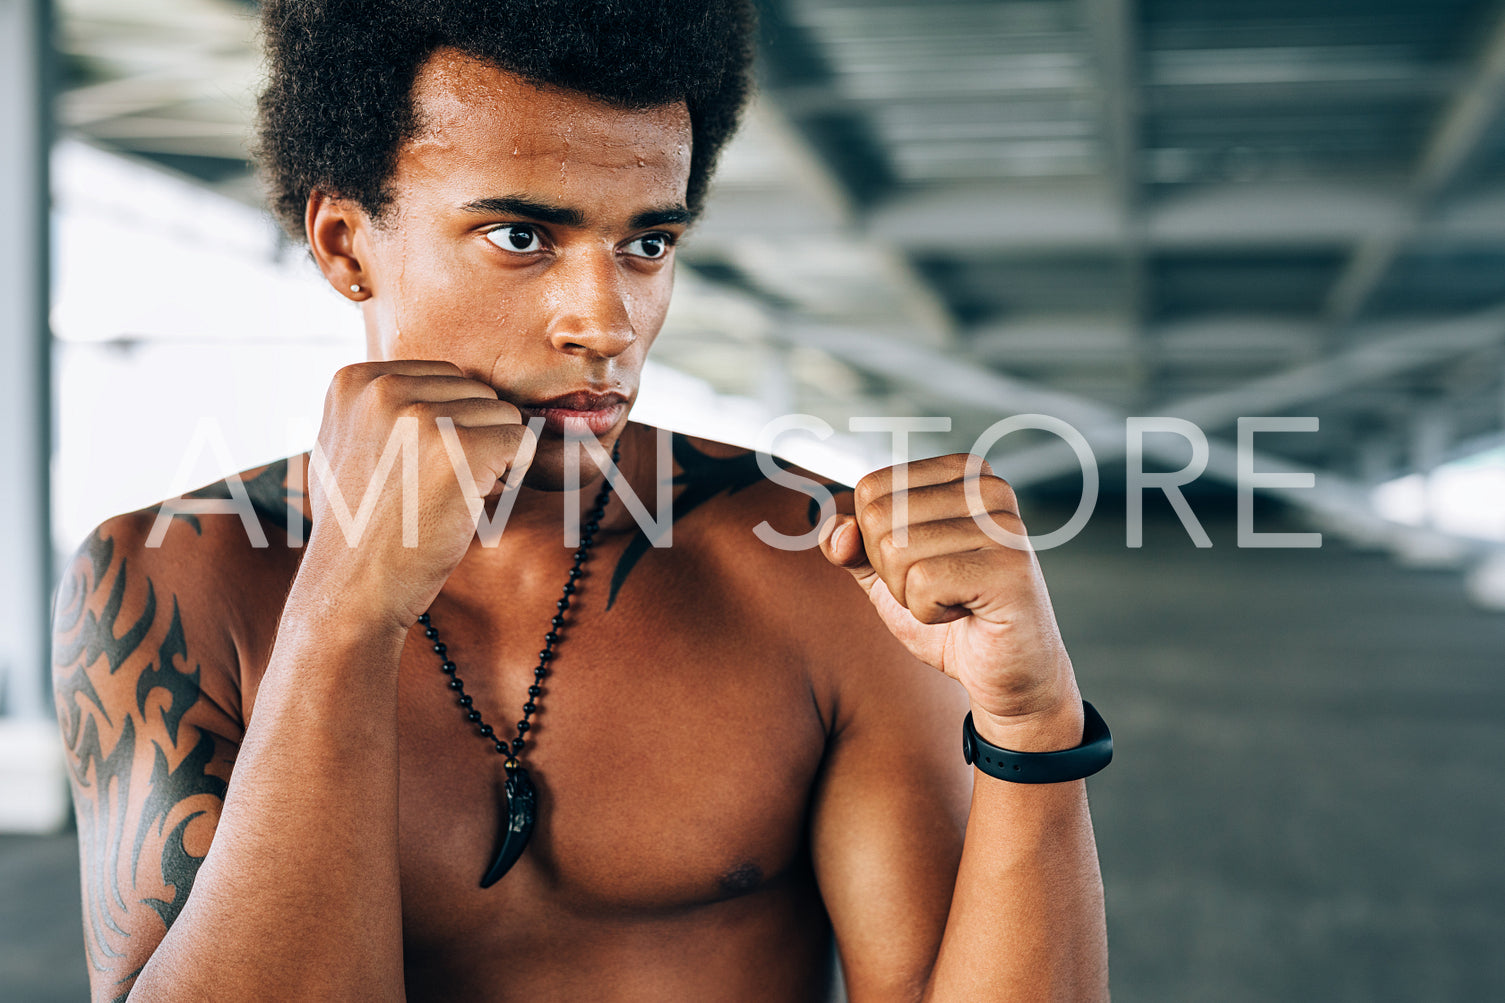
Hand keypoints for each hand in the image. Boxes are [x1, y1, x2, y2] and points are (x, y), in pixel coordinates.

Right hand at [301, 359, 537, 631]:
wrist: (353, 588)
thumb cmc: (359, 526)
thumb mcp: (346, 444)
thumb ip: (383, 407)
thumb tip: (437, 383)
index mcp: (354, 380)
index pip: (444, 377)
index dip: (448, 425)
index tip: (413, 468)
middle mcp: (383, 388)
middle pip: (476, 390)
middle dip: (474, 436)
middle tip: (436, 487)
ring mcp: (420, 417)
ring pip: (504, 413)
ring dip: (494, 457)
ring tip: (449, 496)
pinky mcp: (460, 448)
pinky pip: (523, 440)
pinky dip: (515, 473)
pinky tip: (475, 502)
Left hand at [818, 454, 1080, 739]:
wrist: (1006, 673)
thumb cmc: (952, 615)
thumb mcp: (886, 574)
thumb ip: (853, 546)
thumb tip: (837, 532)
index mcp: (961, 473)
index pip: (870, 489)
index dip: (875, 542)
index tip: (920, 564)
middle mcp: (986, 488)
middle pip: (880, 517)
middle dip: (890, 571)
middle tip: (936, 590)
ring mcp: (1003, 526)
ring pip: (897, 550)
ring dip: (910, 595)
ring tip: (953, 601)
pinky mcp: (1008, 568)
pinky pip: (923, 582)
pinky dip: (928, 613)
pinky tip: (965, 614)